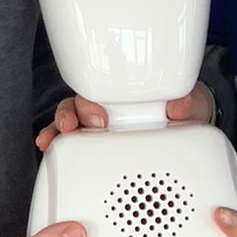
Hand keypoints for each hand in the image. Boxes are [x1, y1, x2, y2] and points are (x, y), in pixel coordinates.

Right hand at [35, 82, 214, 152]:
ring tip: (51, 139)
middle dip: (70, 115)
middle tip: (74, 128)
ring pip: (69, 121)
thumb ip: (184, 105)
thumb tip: (178, 108)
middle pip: (79, 105)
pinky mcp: (99, 146)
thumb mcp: (189, 105)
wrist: (189, 129)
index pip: (101, 88)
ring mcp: (100, 126)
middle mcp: (108, 107)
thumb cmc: (183, 111)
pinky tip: (47, 148)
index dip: (93, 101)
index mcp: (126, 93)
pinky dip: (57, 146)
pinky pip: (73, 144)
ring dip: (57, 129)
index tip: (98, 118)